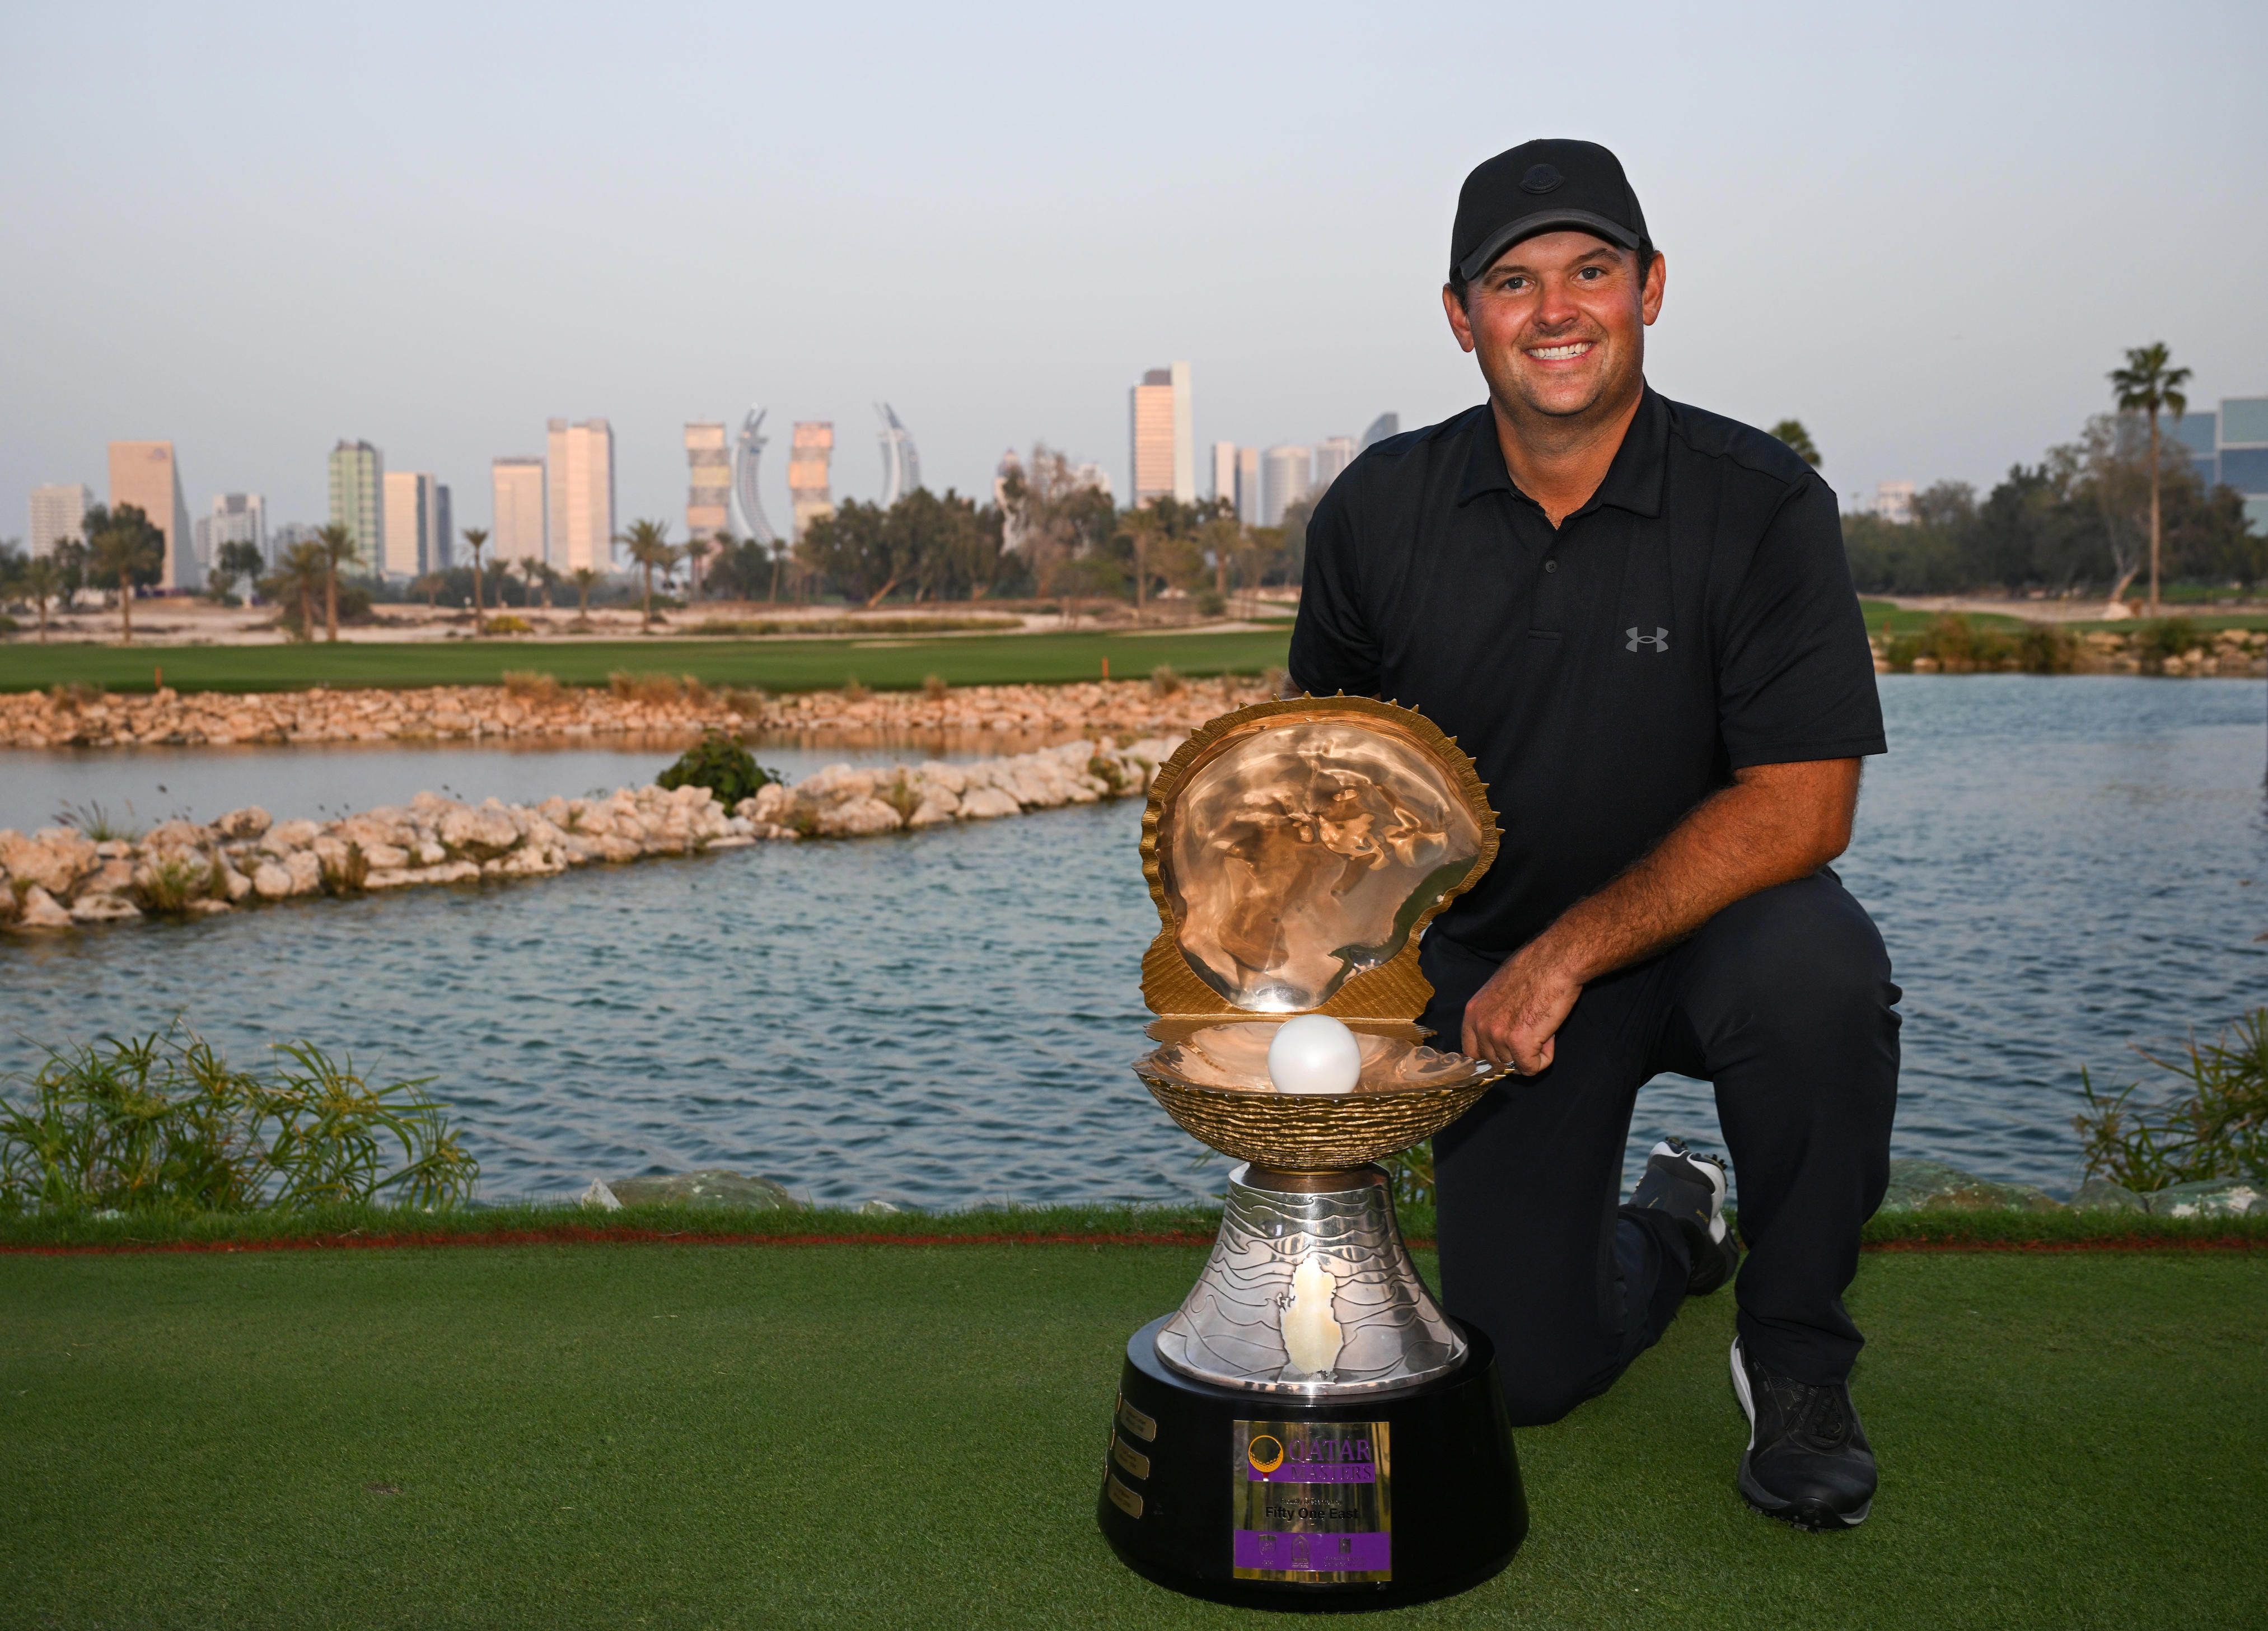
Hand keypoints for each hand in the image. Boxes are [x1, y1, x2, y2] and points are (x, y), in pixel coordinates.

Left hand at [1461, 942, 1584, 1074]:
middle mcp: (1481, 1025)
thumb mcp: (1498, 993)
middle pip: (1496, 1061)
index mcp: (1472, 1013)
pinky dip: (1543, 1059)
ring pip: (1515, 1065)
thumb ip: (1492, 1017)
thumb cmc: (1533, 972)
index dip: (1492, 1055)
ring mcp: (1498, 1035)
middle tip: (1534, 1030)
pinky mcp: (1519, 1043)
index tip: (1508, 1051)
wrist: (1554, 963)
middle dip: (1516, 1052)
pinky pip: (1531, 1068)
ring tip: (1542, 1027)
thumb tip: (1499, 1041)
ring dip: (1532, 1052)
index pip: (1471, 1052)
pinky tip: (1549, 1037)